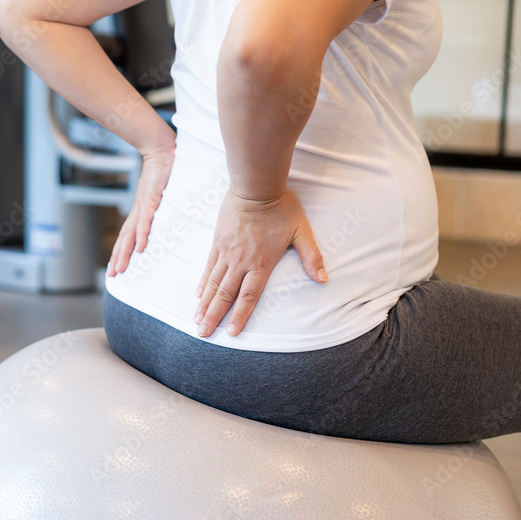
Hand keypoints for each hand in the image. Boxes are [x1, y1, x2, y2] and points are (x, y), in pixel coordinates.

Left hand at [108, 145, 175, 276]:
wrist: (161, 150)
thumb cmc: (164, 169)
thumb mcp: (162, 192)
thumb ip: (162, 204)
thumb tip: (166, 214)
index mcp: (140, 210)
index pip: (127, 235)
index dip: (121, 250)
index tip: (117, 266)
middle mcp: (138, 210)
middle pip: (125, 239)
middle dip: (118, 258)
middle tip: (112, 275)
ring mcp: (143, 206)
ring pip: (131, 234)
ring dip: (125, 252)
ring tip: (120, 268)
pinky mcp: (150, 199)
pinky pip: (146, 221)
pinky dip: (143, 235)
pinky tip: (141, 248)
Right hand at [195, 189, 326, 336]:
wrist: (255, 186)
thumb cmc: (281, 208)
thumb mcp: (302, 232)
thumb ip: (312, 257)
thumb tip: (324, 279)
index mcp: (261, 263)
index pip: (248, 296)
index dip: (239, 315)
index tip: (231, 333)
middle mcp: (240, 262)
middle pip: (224, 294)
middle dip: (213, 316)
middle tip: (203, 333)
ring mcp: (226, 252)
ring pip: (212, 283)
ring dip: (204, 304)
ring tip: (196, 320)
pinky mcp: (217, 242)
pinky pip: (208, 267)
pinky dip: (202, 282)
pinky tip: (197, 294)